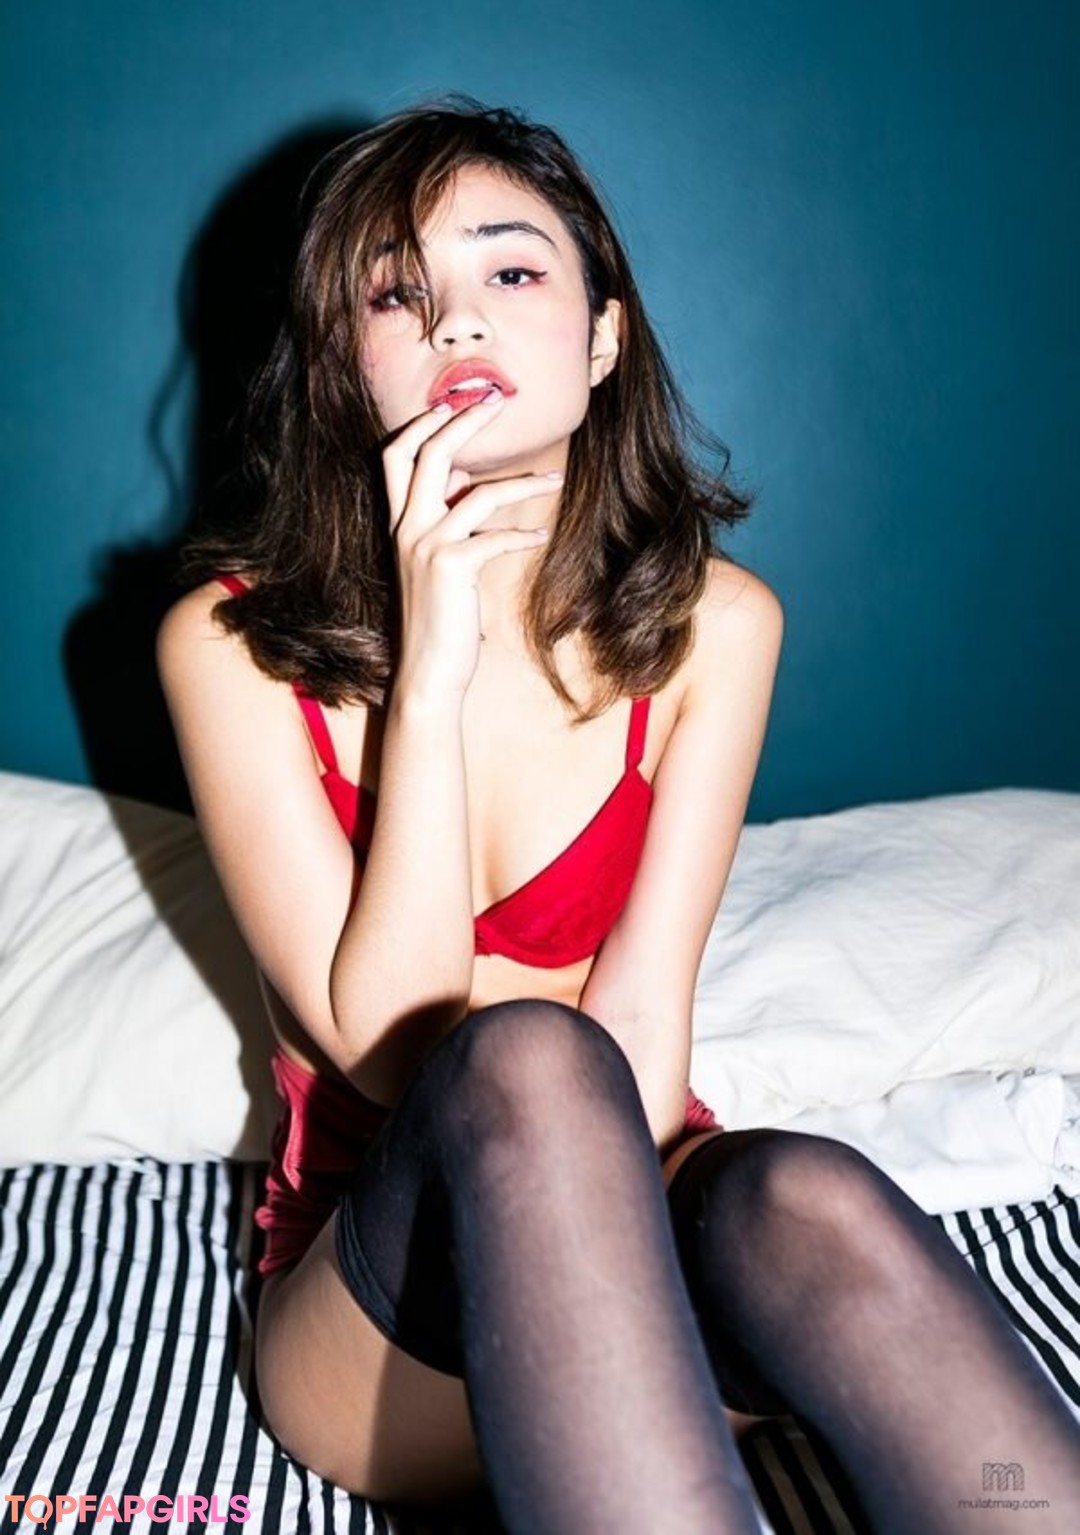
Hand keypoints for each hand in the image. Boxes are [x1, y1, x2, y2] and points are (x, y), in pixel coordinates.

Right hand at [381, 390, 559, 700]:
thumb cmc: (439, 616)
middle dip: (465, 420)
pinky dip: (524, 534)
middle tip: (499, 400)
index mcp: (398, 524)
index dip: (420, 424)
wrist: (428, 672)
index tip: (453, 403)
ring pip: (479, 493)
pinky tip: (542, 535)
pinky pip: (496, 537)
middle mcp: (406, 528)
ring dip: (523, 482)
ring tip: (555, 477)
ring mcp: (426, 547)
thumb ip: (444, 516)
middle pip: (430, 454)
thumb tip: (466, 478)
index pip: (395, 456)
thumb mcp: (434, 559)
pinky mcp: (452, 568)